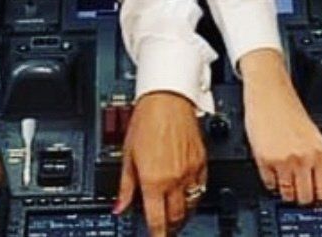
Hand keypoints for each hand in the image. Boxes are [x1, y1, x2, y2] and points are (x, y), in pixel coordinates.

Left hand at [114, 91, 205, 235]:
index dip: (157, 235)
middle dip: (170, 226)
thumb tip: (119, 207)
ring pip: (191, 204)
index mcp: (154, 180)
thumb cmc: (146, 120)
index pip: (158, 221)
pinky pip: (201, 187)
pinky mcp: (202, 161)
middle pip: (177, 216)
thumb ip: (125, 186)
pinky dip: (194, 195)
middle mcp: (174, 179)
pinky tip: (187, 194)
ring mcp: (191, 171)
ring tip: (175, 214)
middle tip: (164, 228)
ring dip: (183, 213)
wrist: (167, 98)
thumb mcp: (128, 155)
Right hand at [240, 48, 321, 205]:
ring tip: (285, 175)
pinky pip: (269, 185)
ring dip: (286, 191)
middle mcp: (304, 157)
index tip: (317, 201)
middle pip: (306, 198)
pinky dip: (271, 181)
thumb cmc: (290, 113)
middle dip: (302, 197)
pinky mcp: (264, 160)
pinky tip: (274, 167)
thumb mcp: (315, 139)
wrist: (269, 93)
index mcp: (320, 152)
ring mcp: (284, 160)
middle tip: (299, 187)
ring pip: (288, 195)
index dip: (321, 200)